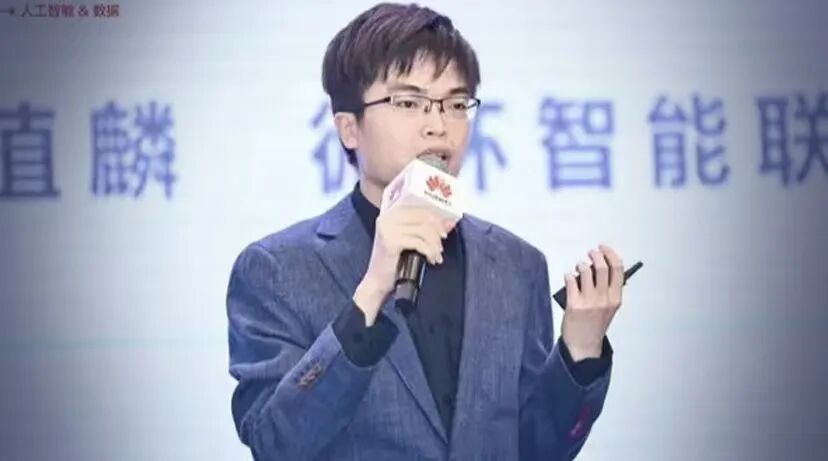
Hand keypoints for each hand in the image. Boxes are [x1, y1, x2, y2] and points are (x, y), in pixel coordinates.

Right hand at [353, 205, 454, 325]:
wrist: (378, 282)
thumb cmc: (394, 263)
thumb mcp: (410, 241)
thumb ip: (426, 229)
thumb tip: (449, 222)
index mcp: (391, 214)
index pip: (419, 210)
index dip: (435, 220)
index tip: (444, 232)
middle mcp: (388, 218)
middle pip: (423, 218)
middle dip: (436, 233)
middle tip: (441, 247)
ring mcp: (388, 229)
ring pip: (423, 230)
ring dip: (434, 245)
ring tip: (436, 256)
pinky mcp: (391, 241)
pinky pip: (419, 243)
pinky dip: (429, 252)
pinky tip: (431, 260)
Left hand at [561, 244, 623, 360]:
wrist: (583, 345)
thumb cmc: (594, 325)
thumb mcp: (609, 308)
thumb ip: (607, 289)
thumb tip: (599, 266)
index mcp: (616, 298)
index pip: (618, 269)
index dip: (611, 254)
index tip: (604, 248)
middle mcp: (604, 299)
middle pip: (602, 266)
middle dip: (595, 254)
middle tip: (591, 252)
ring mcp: (589, 301)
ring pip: (586, 271)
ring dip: (581, 264)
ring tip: (580, 265)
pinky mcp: (574, 304)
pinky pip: (571, 280)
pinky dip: (569, 274)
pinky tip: (569, 276)